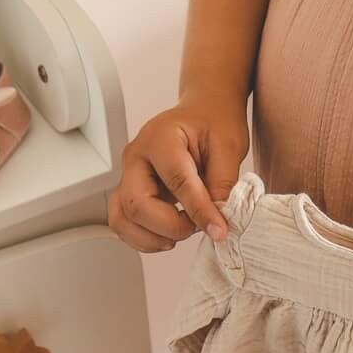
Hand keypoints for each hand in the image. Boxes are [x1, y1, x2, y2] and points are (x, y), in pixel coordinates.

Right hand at [107, 92, 249, 252]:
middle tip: (197, 227)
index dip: (199, 210)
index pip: (176, 180)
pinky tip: (169, 235)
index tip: (219, 229)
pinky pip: (124, 223)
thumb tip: (218, 218)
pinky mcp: (129, 192)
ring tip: (182, 232)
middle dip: (170, 226)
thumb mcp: (229, 146)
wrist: (202, 114)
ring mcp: (128, 175)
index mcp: (161, 137)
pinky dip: (144, 238)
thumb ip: (223, 182)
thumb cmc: (213, 123)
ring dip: (152, 237)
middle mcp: (136, 156)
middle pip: (136, 203)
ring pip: (122, 218)